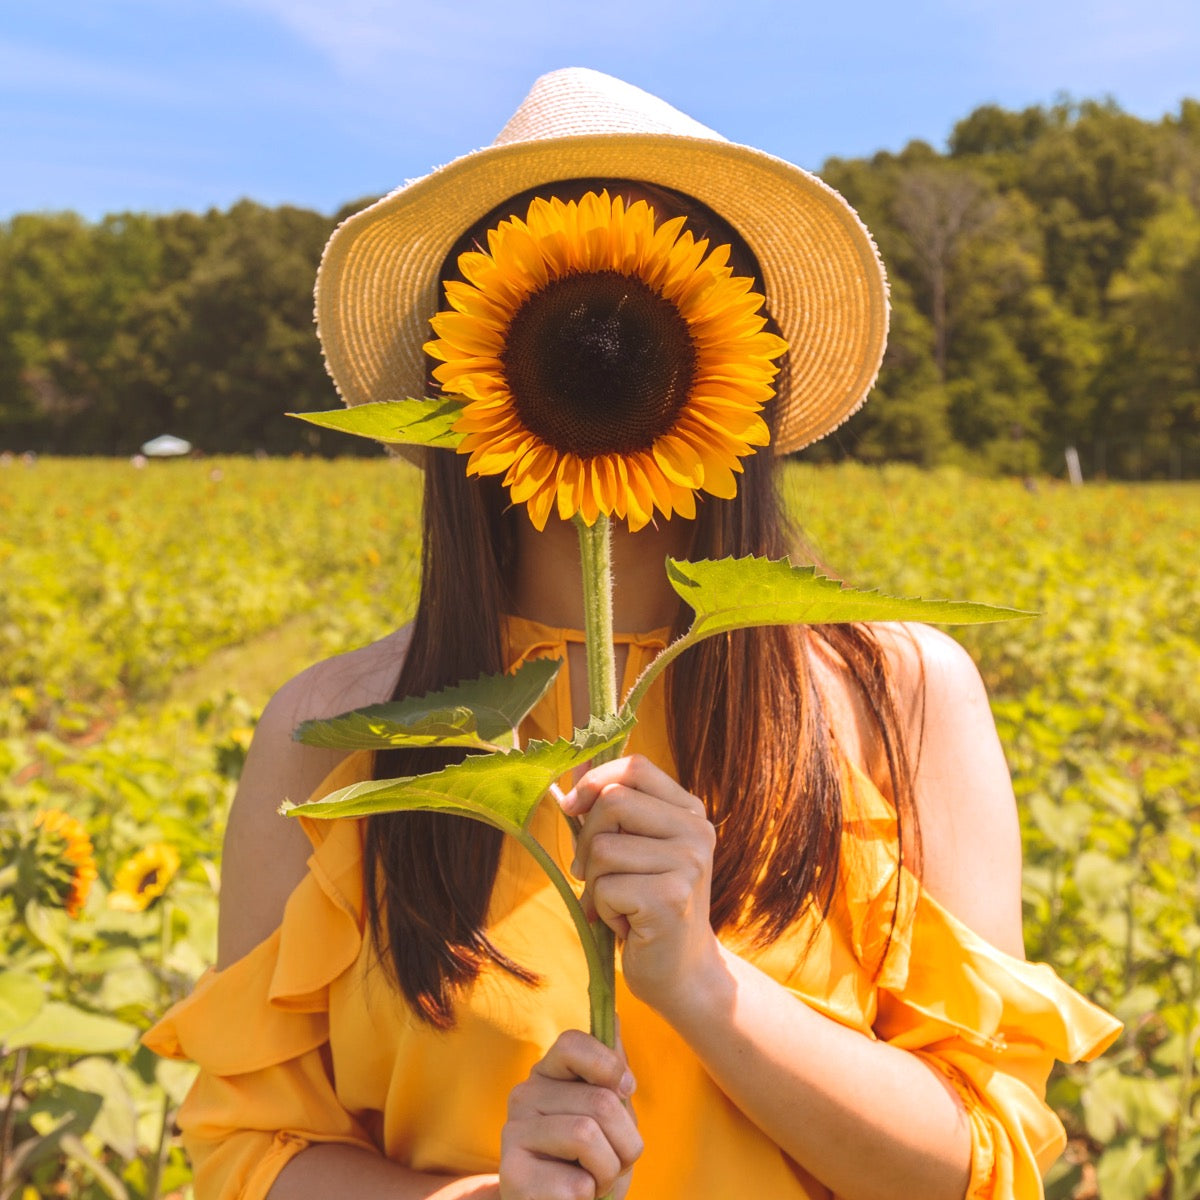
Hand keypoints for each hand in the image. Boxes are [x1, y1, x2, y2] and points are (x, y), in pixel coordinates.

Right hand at [499, 1030, 640, 1199]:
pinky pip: (577, 1184)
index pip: (573, 1043)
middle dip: (625, 1142)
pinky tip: (572, 1197)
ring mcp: (512, 1134)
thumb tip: (615, 1015)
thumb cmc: (588, 1160)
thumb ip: (609, 1067)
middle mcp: (523, 1096)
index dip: (610, 1065)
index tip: (626, 1089)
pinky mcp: (513, 1175)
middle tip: (610, 1160)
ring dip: (608, 1171)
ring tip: (592, 1179)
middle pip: (600, 1100)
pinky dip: (589, 1197)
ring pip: (588, 1136)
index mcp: (547, 1074)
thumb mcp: (607, 1112)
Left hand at [562, 755, 722, 1016]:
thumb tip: (575, 769)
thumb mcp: (633, 848)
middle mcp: (696, 831)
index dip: (594, 781)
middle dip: (587, 840)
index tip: (572, 807)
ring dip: (595, 883)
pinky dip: (601, 910)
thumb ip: (609, 808)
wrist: (681, 972)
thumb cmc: (646, 905)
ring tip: (618, 903)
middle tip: (594, 875)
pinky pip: (604, 888)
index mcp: (689, 811)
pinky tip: (626, 924)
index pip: (635, 768)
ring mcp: (688, 864)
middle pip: (612, 802)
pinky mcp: (670, 899)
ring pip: (602, 848)